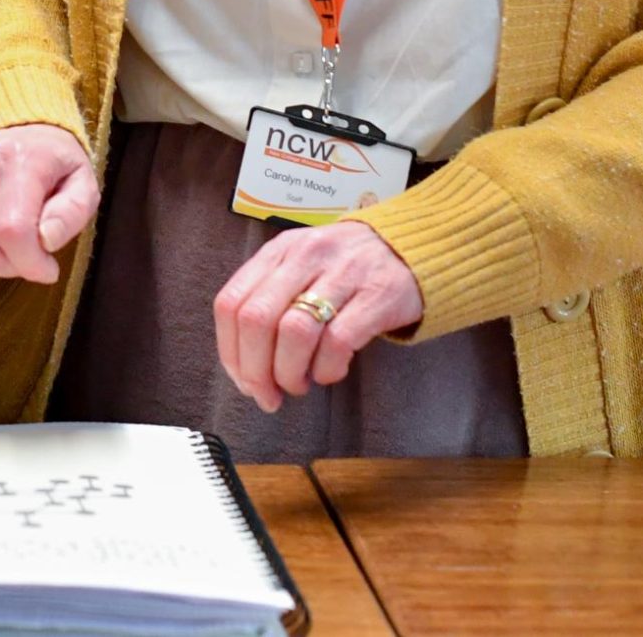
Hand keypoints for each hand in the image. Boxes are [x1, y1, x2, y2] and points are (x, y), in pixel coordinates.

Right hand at [0, 122, 99, 284]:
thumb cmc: (54, 165)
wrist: (21, 133)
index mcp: (18, 159)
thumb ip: (71, 214)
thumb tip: (46, 241)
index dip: (30, 263)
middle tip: (28, 251)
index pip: (11, 230)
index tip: (47, 268)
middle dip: (11, 266)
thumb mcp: (83, 184)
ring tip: (5, 241)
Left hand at [213, 220, 424, 412]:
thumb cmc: (346, 267)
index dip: (231, 352)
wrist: (412, 247)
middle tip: (268, 395)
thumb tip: (244, 365)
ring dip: (289, 373)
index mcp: (279, 251)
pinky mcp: (378, 295)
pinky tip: (330, 372)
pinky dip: (327, 369)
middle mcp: (305, 256)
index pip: (231, 303)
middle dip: (256, 371)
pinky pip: (338, 342)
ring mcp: (343, 273)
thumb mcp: (300, 266)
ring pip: (294, 332)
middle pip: (257, 320)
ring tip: (299, 384)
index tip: (244, 381)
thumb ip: (270, 301)